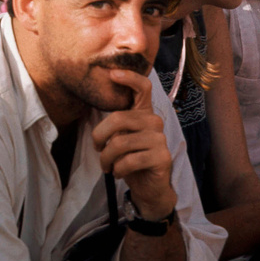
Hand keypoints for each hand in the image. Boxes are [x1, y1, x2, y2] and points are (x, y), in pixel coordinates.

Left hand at [92, 68, 175, 219]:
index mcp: (144, 112)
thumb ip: (116, 123)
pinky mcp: (162, 157)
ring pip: (120, 142)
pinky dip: (118, 168)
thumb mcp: (120, 137)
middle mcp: (154, 121)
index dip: (129, 77)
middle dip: (99, 136)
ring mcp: (160, 139)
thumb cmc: (130, 158)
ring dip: (106, 157)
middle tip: (96, 148)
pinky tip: (117, 172)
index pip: (143, 87)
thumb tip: (99, 107)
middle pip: (118, 118)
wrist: (149, 187)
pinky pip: (130, 160)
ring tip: (106, 165)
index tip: (111, 73)